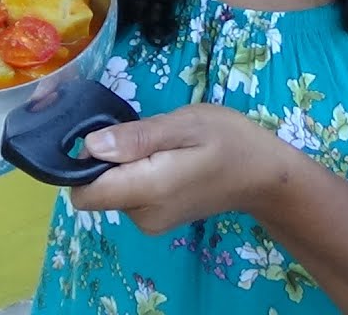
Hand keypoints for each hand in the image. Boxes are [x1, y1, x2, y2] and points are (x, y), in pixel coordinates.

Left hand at [68, 104, 289, 234]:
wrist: (264, 176)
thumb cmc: (229, 141)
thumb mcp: (184, 125)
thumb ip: (137, 137)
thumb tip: (90, 146)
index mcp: (147, 191)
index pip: (85, 194)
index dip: (83, 165)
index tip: (107, 139)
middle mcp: (143, 216)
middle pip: (96, 191)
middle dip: (108, 162)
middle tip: (148, 138)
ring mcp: (150, 222)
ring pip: (112, 192)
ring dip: (125, 167)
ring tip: (163, 147)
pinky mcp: (156, 220)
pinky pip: (128, 196)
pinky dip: (137, 176)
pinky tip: (166, 161)